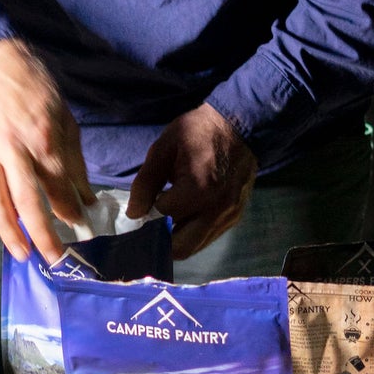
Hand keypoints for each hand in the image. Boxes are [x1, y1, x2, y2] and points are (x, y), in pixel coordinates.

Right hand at [0, 39, 91, 261]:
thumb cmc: (35, 91)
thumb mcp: (64, 119)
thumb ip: (74, 162)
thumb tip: (86, 200)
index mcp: (42, 137)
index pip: (57, 183)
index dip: (69, 209)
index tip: (79, 227)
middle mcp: (12, 149)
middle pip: (27, 199)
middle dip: (42, 233)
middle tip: (55, 259)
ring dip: (8, 232)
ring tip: (22, 255)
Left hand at [126, 104, 255, 261]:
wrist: (239, 125)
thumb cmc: (197, 132)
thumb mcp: (164, 148)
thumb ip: (146, 182)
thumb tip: (134, 213)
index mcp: (197, 188)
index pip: (162, 219)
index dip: (146, 217)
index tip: (139, 210)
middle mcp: (216, 209)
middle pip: (180, 248)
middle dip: (159, 241)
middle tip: (149, 225)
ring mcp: (229, 216)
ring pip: (195, 248)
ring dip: (176, 241)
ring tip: (165, 222)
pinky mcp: (235, 218)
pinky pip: (208, 238)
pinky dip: (192, 234)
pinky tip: (183, 218)